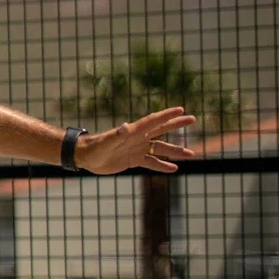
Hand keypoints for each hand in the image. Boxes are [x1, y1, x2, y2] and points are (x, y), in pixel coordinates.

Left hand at [78, 106, 195, 174]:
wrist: (86, 157)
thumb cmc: (95, 147)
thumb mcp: (107, 142)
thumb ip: (117, 135)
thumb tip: (125, 127)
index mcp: (134, 131)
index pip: (154, 121)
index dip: (167, 115)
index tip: (181, 110)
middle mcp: (138, 138)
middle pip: (161, 129)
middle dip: (177, 125)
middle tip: (192, 119)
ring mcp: (137, 148)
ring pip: (160, 148)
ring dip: (175, 151)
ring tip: (191, 154)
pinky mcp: (134, 160)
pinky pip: (152, 162)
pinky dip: (162, 165)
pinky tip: (174, 168)